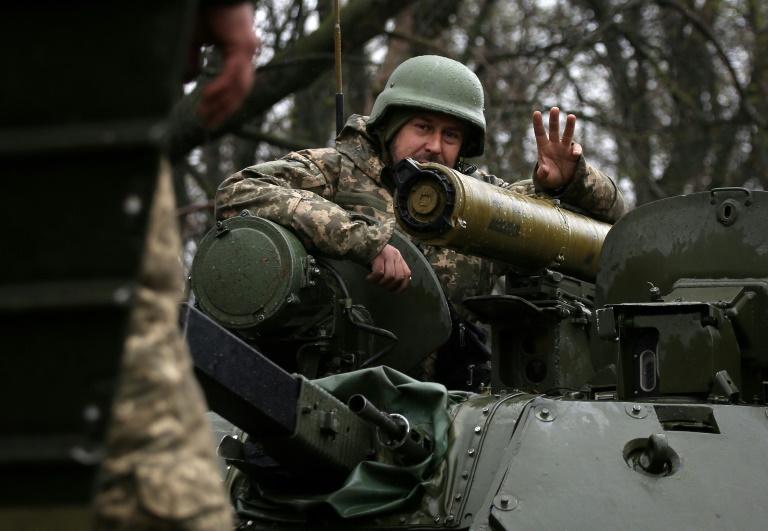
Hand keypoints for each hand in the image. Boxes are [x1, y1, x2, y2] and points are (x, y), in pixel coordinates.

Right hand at [197, 3, 259, 127]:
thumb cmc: (203, 10)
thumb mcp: (193, 39)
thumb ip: (190, 59)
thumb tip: (186, 81)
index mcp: (239, 54)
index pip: (236, 87)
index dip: (225, 105)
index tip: (210, 120)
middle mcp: (247, 55)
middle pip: (241, 92)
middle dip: (224, 110)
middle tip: (207, 125)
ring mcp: (248, 51)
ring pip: (239, 86)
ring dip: (222, 103)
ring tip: (204, 113)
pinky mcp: (242, 45)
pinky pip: (233, 74)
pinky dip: (221, 87)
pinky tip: (206, 96)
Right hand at [367, 244, 410, 292]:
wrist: (363, 241)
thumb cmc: (374, 254)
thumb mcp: (387, 260)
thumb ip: (394, 269)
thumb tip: (399, 285)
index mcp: (399, 258)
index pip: (407, 274)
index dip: (403, 286)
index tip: (395, 292)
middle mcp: (396, 256)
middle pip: (399, 277)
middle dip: (390, 286)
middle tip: (381, 286)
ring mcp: (388, 255)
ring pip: (390, 276)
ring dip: (381, 283)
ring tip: (375, 282)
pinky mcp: (378, 256)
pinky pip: (379, 272)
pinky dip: (374, 278)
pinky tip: (369, 278)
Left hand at [532, 107, 581, 189]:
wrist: (561, 182)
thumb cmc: (549, 177)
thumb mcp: (544, 177)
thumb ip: (542, 173)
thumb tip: (543, 169)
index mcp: (543, 148)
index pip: (540, 133)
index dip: (538, 123)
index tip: (536, 112)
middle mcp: (554, 145)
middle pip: (554, 130)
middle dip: (554, 119)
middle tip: (554, 108)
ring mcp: (565, 148)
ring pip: (567, 135)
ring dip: (569, 125)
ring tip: (571, 116)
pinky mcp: (574, 154)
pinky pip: (576, 149)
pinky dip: (576, 150)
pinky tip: (575, 154)